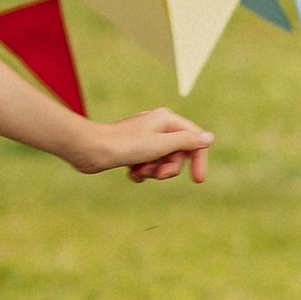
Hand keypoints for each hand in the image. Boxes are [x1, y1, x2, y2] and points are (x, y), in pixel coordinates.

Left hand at [89, 105, 212, 186]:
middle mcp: (157, 126)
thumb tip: (210, 137)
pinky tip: (131, 173)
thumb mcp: (161, 145)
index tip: (198, 180)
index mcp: (167, 119)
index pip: (194, 139)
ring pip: (163, 162)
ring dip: (153, 171)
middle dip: (169, 168)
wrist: (91, 150)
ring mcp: (145, 138)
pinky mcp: (133, 150)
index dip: (198, 160)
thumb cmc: (125, 145)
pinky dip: (142, 172)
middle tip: (156, 173)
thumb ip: (186, 142)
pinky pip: (148, 165)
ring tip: (139, 171)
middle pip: (178, 154)